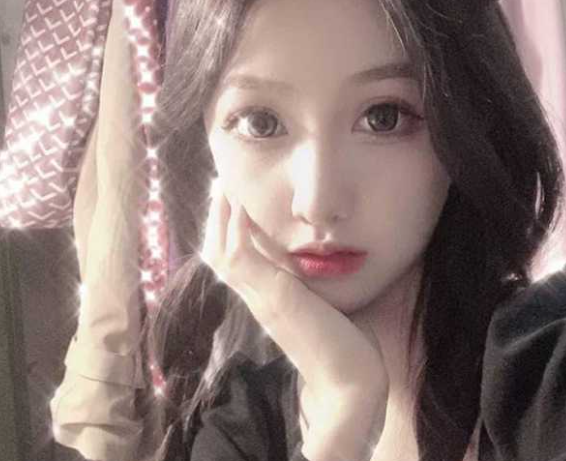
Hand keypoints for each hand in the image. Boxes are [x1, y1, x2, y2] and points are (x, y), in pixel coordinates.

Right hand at [201, 192, 388, 459]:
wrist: (349, 379)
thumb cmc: (344, 344)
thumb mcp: (322, 303)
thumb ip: (312, 284)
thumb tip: (317, 259)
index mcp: (268, 299)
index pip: (237, 260)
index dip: (230, 231)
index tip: (232, 201)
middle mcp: (257, 298)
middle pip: (219, 254)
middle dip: (217, 219)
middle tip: (219, 185)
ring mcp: (261, 298)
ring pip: (221, 254)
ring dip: (219, 218)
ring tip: (222, 186)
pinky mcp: (273, 296)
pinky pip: (240, 258)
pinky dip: (234, 230)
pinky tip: (237, 205)